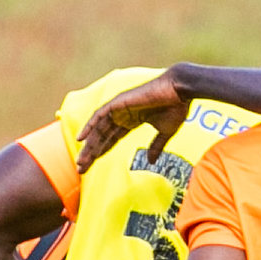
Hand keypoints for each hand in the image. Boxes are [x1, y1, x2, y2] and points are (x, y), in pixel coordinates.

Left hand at [75, 72, 189, 173]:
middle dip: (92, 152)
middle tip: (82, 168)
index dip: (102, 152)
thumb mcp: (165, 132)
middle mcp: (122, 114)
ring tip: (81, 161)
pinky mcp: (118, 102)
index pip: (111, 139)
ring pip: (98, 129)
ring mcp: (119, 107)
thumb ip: (156, 146)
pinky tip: (81, 138)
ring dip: (89, 145)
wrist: (180, 91)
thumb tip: (151, 162)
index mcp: (132, 120)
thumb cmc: (175, 108)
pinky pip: (99, 115)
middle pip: (102, 136)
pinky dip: (89, 126)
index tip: (92, 166)